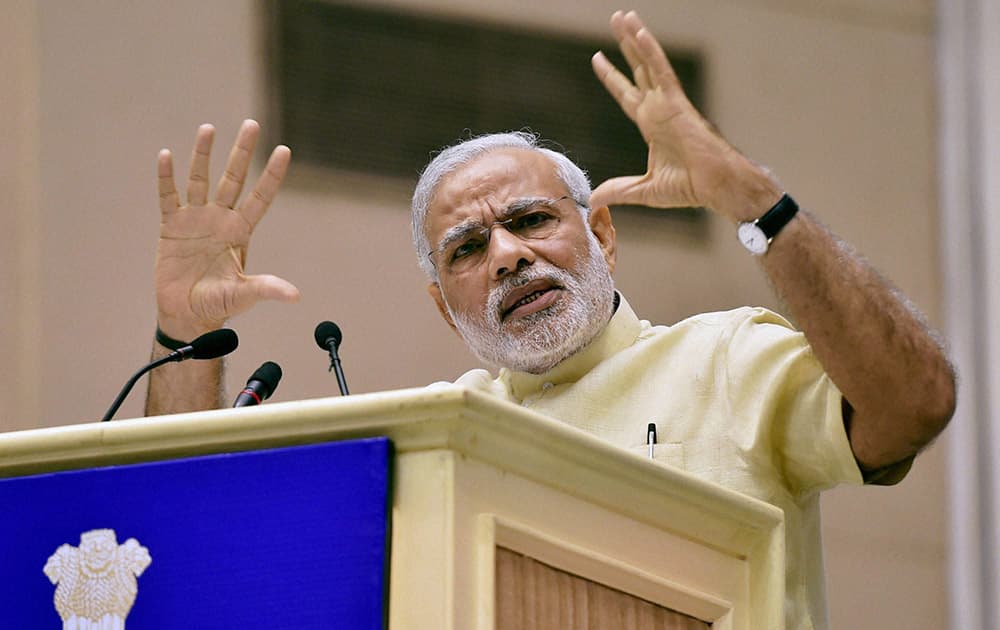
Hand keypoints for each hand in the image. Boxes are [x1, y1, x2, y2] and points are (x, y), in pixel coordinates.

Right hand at [155, 120, 299, 339]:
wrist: (187, 313)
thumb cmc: (218, 303)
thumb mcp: (244, 295)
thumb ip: (266, 289)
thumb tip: (295, 296)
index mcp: (241, 231)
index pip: (261, 197)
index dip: (272, 174)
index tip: (284, 149)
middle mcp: (220, 218)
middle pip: (234, 178)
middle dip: (243, 152)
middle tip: (252, 124)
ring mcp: (196, 219)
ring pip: (201, 179)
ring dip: (203, 155)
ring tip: (209, 128)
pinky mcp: (171, 226)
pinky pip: (168, 196)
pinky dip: (166, 177)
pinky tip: (166, 156)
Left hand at [590, 11, 779, 220]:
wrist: (716, 185)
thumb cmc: (691, 186)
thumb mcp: (645, 190)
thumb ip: (619, 190)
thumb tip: (594, 199)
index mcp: (652, 124)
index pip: (627, 95)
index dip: (613, 77)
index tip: (598, 59)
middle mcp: (659, 108)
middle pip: (638, 70)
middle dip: (625, 46)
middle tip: (615, 20)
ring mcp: (668, 103)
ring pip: (648, 63)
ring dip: (635, 39)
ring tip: (623, 16)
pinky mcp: (677, 102)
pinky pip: (661, 70)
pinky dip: (650, 51)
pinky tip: (639, 32)